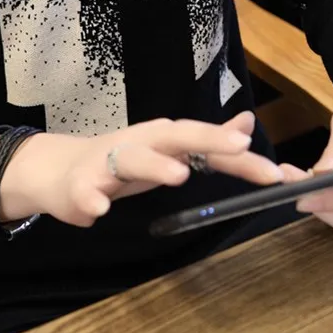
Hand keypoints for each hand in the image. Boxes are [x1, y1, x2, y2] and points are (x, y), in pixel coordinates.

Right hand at [0, 112, 283, 226]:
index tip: (274, 171)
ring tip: (178, 175)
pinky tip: (99, 210)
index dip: (238, 153)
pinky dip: (92, 199)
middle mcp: (139, 142)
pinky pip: (86, 191)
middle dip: (208, 138)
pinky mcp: (80, 184)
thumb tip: (247, 122)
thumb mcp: (167, 149)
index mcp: (162, 138)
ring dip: (156, 165)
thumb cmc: (120, 161)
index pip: (205, 141)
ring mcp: (107, 161)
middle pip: (175, 135)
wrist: (58, 170)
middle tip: (240, 144)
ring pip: (133, 158)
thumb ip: (208, 141)